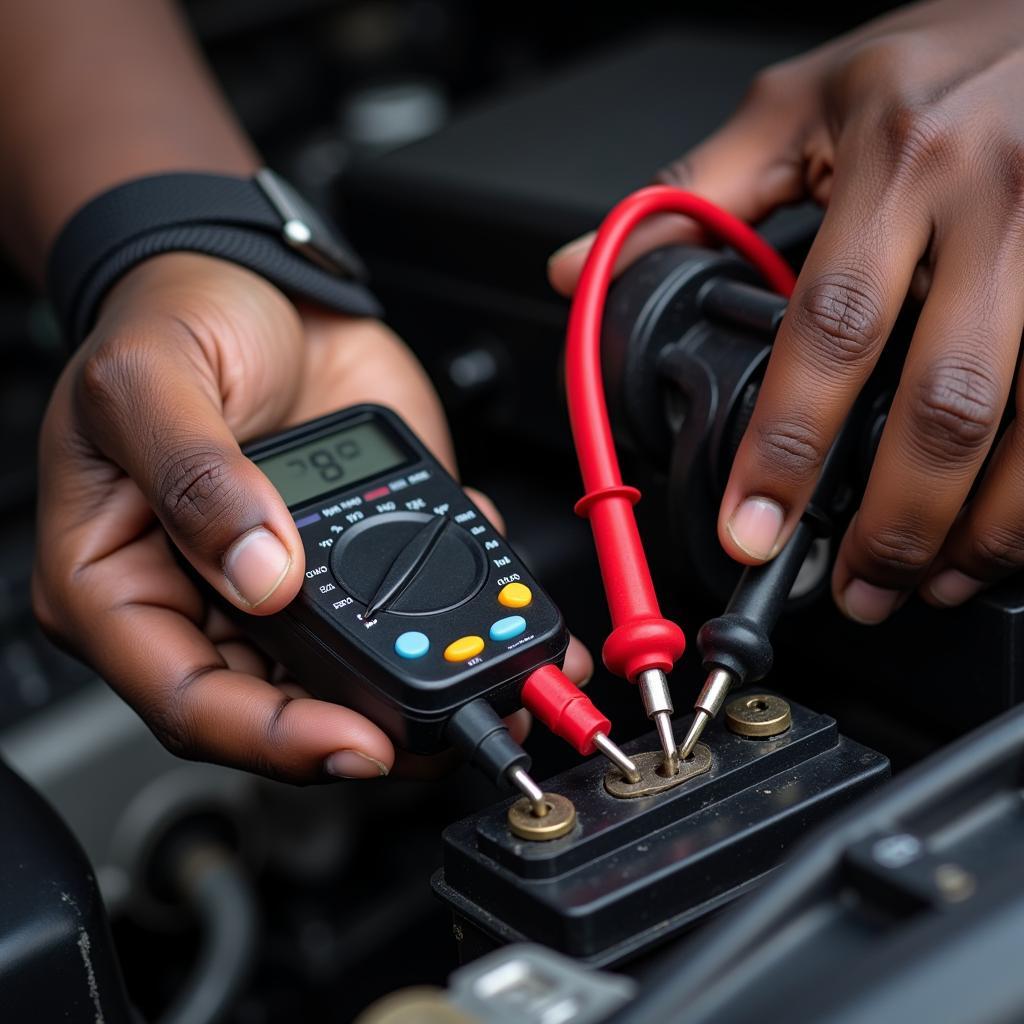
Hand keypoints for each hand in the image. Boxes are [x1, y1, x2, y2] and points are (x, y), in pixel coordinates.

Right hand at [34, 253, 590, 781]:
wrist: (259, 278)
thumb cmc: (170, 319)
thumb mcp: (149, 378)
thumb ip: (195, 475)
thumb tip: (258, 574)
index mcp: (122, 583)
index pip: (190, 699)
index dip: (275, 737)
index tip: (357, 742)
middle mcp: (207, 600)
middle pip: (282, 705)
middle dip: (371, 725)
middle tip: (450, 724)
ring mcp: (287, 583)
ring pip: (355, 670)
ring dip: (431, 680)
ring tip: (502, 679)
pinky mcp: (357, 552)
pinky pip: (408, 601)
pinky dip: (460, 608)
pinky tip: (500, 603)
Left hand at [550, 0, 1023, 622]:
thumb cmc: (944, 59)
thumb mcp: (807, 102)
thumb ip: (696, 192)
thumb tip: (580, 265)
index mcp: (899, 160)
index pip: (827, 330)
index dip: (785, 447)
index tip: (754, 526)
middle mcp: (997, 203)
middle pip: (942, 404)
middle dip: (890, 522)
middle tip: (849, 586)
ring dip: (972, 529)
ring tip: (918, 582)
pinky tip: (995, 535)